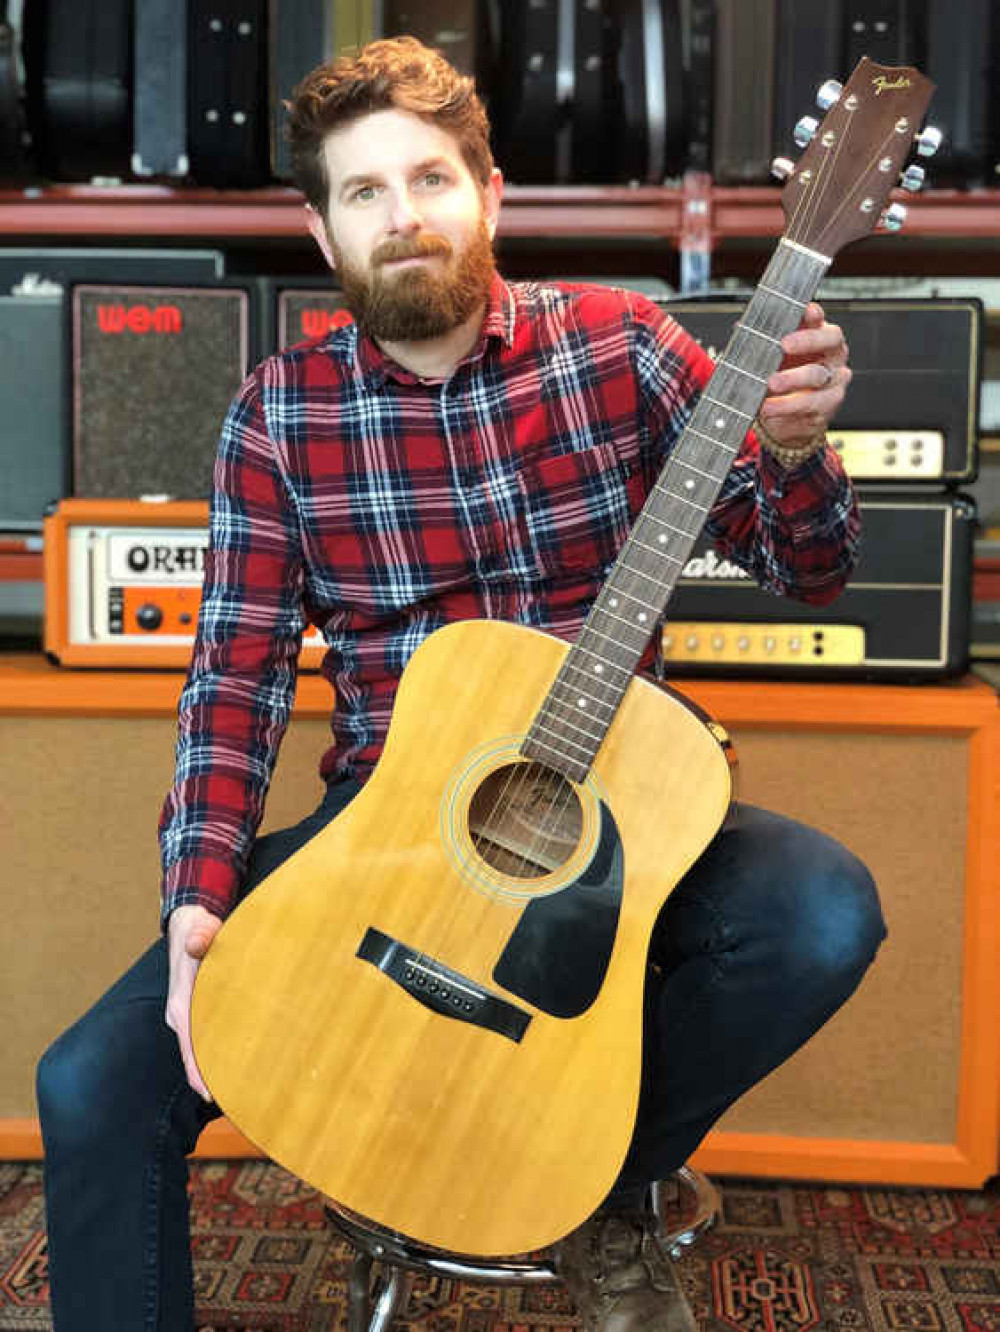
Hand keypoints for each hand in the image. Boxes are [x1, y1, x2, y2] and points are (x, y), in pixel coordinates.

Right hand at [166, 904, 222, 1100]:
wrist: (188, 924)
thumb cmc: (198, 928)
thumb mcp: (201, 929)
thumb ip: (202, 937)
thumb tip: (198, 944)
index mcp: (180, 1003)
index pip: (187, 1044)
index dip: (197, 1070)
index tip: (209, 1093)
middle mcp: (180, 1013)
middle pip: (192, 1054)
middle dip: (207, 1078)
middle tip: (233, 1101)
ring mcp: (186, 1014)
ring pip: (198, 1048)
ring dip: (212, 1067)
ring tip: (237, 1090)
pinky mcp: (195, 1011)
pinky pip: (203, 1038)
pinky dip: (214, 1053)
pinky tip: (234, 1062)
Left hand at [757, 302, 850, 449]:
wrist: (787, 418)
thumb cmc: (782, 379)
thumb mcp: (772, 358)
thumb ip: (763, 341)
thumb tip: (741, 327)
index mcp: (820, 337)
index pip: (821, 321)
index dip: (813, 314)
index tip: (804, 310)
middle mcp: (832, 357)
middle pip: (829, 341)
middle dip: (806, 341)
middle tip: (784, 345)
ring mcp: (833, 381)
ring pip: (817, 376)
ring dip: (792, 379)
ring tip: (771, 383)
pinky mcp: (828, 406)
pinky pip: (809, 405)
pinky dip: (785, 407)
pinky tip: (769, 407)